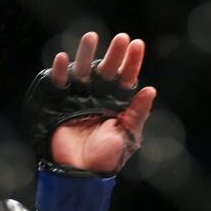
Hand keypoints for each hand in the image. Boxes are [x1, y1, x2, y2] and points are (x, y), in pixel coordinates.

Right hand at [41, 31, 156, 173]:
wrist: (82, 172)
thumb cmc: (108, 157)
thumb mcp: (129, 135)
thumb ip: (138, 113)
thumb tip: (151, 90)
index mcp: (118, 102)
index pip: (127, 77)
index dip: (132, 61)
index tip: (137, 45)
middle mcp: (99, 95)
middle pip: (107, 69)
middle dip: (114, 53)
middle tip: (121, 39)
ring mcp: (80, 97)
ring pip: (84, 70)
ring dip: (86, 53)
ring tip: (91, 37)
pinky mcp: (61, 102)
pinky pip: (59, 83)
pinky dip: (60, 71)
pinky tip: (63, 58)